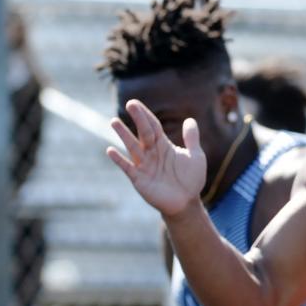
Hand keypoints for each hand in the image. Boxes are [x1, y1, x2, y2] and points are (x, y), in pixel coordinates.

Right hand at [107, 100, 205, 215]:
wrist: (186, 202)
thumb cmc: (191, 179)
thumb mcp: (195, 156)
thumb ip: (192, 139)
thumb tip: (190, 119)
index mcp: (164, 146)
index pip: (153, 127)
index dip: (146, 115)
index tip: (136, 103)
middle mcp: (152, 153)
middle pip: (144, 133)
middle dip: (138, 119)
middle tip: (130, 104)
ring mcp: (144, 165)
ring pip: (133, 147)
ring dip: (124, 135)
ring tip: (114, 122)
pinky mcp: (140, 179)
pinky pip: (128, 167)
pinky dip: (119, 160)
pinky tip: (110, 150)